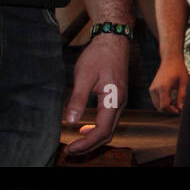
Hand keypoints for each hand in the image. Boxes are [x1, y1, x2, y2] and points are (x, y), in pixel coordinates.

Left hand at [63, 31, 129, 155]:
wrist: (114, 39)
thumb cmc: (99, 55)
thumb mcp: (84, 76)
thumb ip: (77, 100)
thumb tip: (69, 121)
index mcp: (113, 100)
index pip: (101, 131)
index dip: (86, 144)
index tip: (70, 149)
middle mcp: (120, 103)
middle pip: (108, 134)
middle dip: (90, 146)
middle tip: (71, 151)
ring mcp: (121, 100)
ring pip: (110, 128)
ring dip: (94, 139)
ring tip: (76, 143)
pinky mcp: (117, 97)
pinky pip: (110, 120)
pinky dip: (98, 129)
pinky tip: (85, 128)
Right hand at [149, 55, 189, 113]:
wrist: (170, 60)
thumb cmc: (179, 69)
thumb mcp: (184, 82)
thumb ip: (182, 95)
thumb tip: (182, 108)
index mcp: (163, 87)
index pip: (164, 106)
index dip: (171, 110)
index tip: (179, 111)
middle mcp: (155, 89)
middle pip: (159, 107)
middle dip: (168, 110)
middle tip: (178, 109)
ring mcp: (152, 89)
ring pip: (156, 105)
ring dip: (165, 107)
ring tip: (175, 105)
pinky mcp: (151, 89)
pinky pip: (155, 100)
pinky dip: (162, 103)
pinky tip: (171, 100)